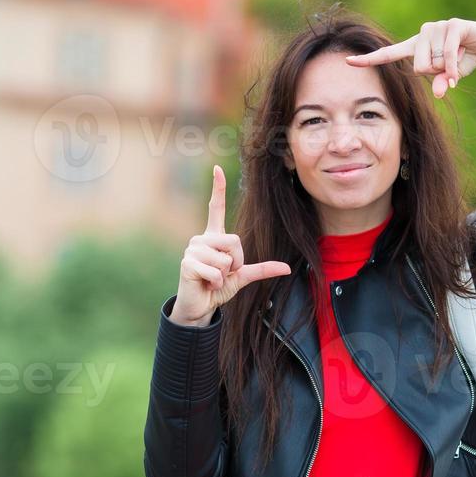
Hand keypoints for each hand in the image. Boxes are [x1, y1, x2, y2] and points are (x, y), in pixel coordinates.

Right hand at [170, 165, 290, 325]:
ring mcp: (192, 250)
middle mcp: (201, 239)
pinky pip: (215, 271)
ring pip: (225, 258)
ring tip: (213, 279)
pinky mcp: (187, 263)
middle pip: (234, 241)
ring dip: (225, 275)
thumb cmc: (218, 288)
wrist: (200, 307)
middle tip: (224, 273)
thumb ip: (262, 269)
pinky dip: (216, 283)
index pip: (215, 208)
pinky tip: (207, 285)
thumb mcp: (242, 276)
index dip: (217, 189)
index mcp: (214, 238)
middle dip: (236, 262)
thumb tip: (288, 268)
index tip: (217, 169)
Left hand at [345, 18, 475, 98]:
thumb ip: (440, 83)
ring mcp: (436, 28)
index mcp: (415, 47)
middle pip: (418, 68)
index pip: (388, 54)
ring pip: (433, 62)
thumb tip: (439, 92)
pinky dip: (454, 66)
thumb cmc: (464, 60)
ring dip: (449, 67)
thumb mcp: (449, 77)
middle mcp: (422, 35)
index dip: (368, 60)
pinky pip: (447, 55)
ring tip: (459, 55)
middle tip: (449, 64)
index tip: (347, 62)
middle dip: (436, 72)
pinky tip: (461, 66)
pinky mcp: (452, 26)